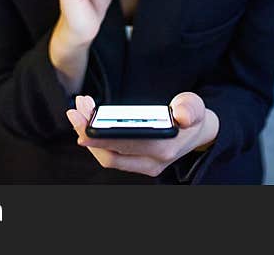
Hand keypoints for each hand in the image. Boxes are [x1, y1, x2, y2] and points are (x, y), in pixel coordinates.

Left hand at [65, 93, 219, 177]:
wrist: (198, 132)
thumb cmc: (192, 116)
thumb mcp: (195, 107)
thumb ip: (190, 109)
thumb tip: (181, 115)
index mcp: (165, 148)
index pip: (127, 147)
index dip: (102, 139)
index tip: (83, 127)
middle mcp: (152, 162)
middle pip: (110, 154)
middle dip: (89, 132)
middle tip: (75, 110)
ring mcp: (142, 165)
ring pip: (107, 155)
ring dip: (90, 133)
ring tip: (80, 109)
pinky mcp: (135, 161)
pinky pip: (111, 153)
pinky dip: (97, 136)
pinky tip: (89, 117)